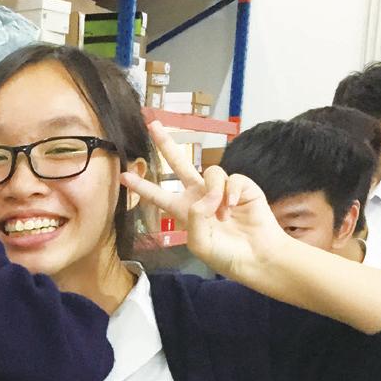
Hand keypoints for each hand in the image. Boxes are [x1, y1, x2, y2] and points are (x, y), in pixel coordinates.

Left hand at [120, 121, 292, 282]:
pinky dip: (233, 192)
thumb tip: (205, 196)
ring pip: (211, 171)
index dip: (141, 186)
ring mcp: (220, 189)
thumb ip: (195, 219)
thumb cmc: (226, 255)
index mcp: (184, 211)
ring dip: (216, 193)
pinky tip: (236, 206)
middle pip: (179, 164)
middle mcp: (200, 196)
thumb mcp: (200, 244)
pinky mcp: (241, 186)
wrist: (257, 255)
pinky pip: (232, 178)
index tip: (123, 176)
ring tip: (224, 215)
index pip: (159, 195)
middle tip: (152, 125)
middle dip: (166, 144)